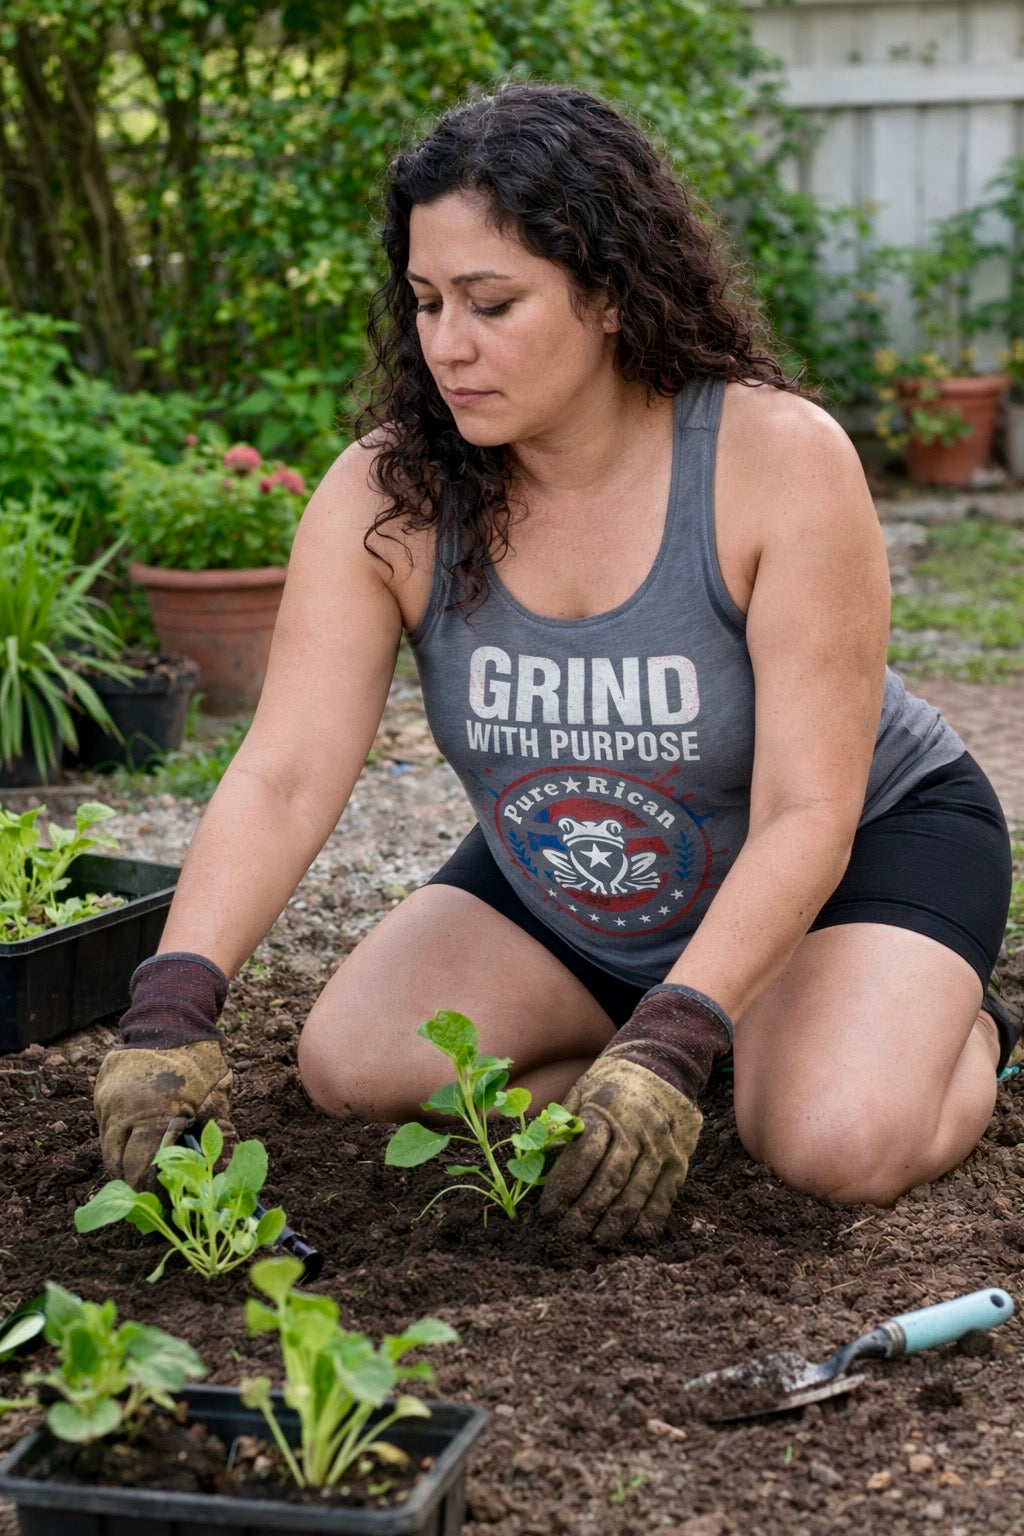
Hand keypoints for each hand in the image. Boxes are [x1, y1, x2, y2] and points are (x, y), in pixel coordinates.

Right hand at [92, 952, 231, 1188]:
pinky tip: (136, 1141)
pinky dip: (119, 1137)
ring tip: (142, 1170)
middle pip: (116, 1163)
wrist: (172, 1021)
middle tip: (149, 1192)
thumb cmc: (201, 1062)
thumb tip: (219, 1170)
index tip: (161, 1200)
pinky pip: (105, 1125)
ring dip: (123, 1159)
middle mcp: (124, 1111)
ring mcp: (107, 1101)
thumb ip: (216, 1133)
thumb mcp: (217, 1096)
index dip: (150, 1189)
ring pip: (107, 1146)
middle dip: (131, 1181)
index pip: (141, 1168)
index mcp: (154, 1115)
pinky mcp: (100, 1093)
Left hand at [540, 983, 731, 1242]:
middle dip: (586, 1211)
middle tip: (568, 1235)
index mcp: (607, 1110)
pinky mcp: (679, 1159)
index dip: (565, 1186)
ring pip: (637, 1191)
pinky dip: (650, 1218)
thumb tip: (533, 1159)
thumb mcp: (582, 1090)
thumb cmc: (610, 1082)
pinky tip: (634, 1236)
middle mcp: (637, 1130)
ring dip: (615, 1222)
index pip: (583, 1155)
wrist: (663, 1064)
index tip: (549, 1212)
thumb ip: (562, 1124)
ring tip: (596, 1241)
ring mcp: (661, 1147)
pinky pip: (665, 1195)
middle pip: (609, 1178)